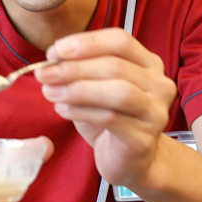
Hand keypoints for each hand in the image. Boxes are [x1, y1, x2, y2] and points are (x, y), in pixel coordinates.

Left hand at [35, 28, 175, 187]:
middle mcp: (159, 84)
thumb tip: (52, 59)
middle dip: (73, 68)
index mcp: (148, 63)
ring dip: (77, 89)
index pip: (120, 40)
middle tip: (43, 73)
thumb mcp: (96, 86)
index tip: (54, 51)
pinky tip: (61, 109)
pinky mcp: (144, 138)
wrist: (129, 160)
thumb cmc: (110, 117)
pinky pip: (110, 118)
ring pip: (117, 92)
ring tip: (49, 92)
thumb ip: (81, 69)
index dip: (86, 42)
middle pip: (115, 66)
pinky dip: (80, 111)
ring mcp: (155, 112)